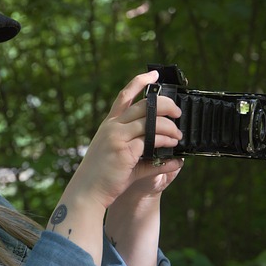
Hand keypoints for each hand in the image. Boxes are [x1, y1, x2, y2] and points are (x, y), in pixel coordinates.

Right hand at [64, 70, 182, 208]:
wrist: (87, 191)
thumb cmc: (103, 175)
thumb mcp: (119, 156)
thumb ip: (144, 152)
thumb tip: (172, 156)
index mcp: (109, 124)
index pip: (124, 96)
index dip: (140, 82)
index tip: (154, 74)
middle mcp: (112, 127)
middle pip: (144, 105)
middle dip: (166, 106)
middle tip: (178, 114)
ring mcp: (117, 138)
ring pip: (151, 123)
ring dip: (169, 128)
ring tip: (178, 136)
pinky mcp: (124, 151)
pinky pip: (152, 142)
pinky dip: (165, 143)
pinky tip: (172, 149)